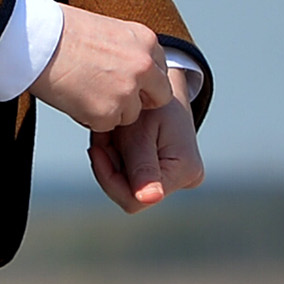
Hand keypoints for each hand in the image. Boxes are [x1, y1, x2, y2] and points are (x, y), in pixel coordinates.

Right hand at [30, 3, 173, 133]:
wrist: (32, 38)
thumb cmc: (58, 28)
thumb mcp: (104, 27)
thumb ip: (126, 49)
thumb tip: (128, 67)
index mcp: (145, 40)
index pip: (160, 70)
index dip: (142, 78)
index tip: (123, 77)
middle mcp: (143, 67)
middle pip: (158, 97)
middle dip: (138, 99)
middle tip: (111, 93)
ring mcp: (126, 92)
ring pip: (130, 115)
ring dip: (111, 109)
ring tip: (81, 88)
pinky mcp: (107, 114)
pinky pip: (105, 125)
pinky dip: (89, 116)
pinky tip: (72, 96)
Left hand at [89, 67, 206, 213]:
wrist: (162, 84)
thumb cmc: (151, 103)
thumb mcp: (140, 133)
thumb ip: (142, 167)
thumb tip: (150, 199)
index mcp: (185, 171)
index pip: (135, 198)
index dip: (109, 177)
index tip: (97, 148)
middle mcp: (186, 179)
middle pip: (129, 192)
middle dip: (110, 165)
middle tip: (104, 134)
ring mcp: (177, 176)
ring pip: (126, 183)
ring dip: (111, 158)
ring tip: (111, 132)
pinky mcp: (165, 171)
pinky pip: (130, 174)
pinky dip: (116, 156)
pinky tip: (116, 138)